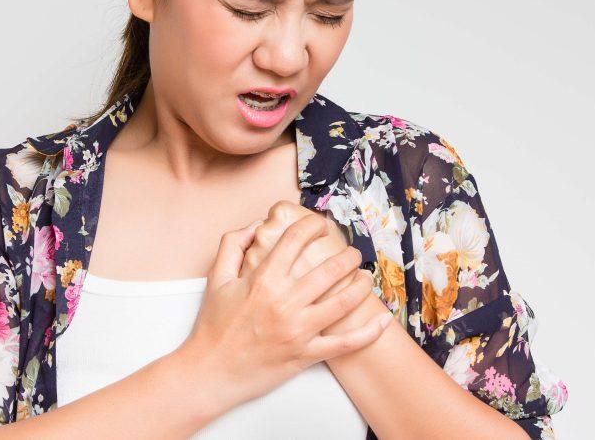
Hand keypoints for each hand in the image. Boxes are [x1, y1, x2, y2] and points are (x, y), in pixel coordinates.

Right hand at [179, 215, 393, 408]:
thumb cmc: (213, 326)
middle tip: (351, 252)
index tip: (320, 224)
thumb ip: (233, 244)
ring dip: (360, 285)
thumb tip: (257, 225)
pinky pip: (345, 343)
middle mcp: (284, 302)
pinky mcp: (306, 354)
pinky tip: (383, 319)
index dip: (312, 226)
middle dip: (346, 255)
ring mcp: (298, 330)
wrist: (210, 371)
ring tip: (365, 276)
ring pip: (343, 302)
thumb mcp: (216, 278)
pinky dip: (369, 332)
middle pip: (328, 269)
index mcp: (263, 280)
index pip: (295, 241)